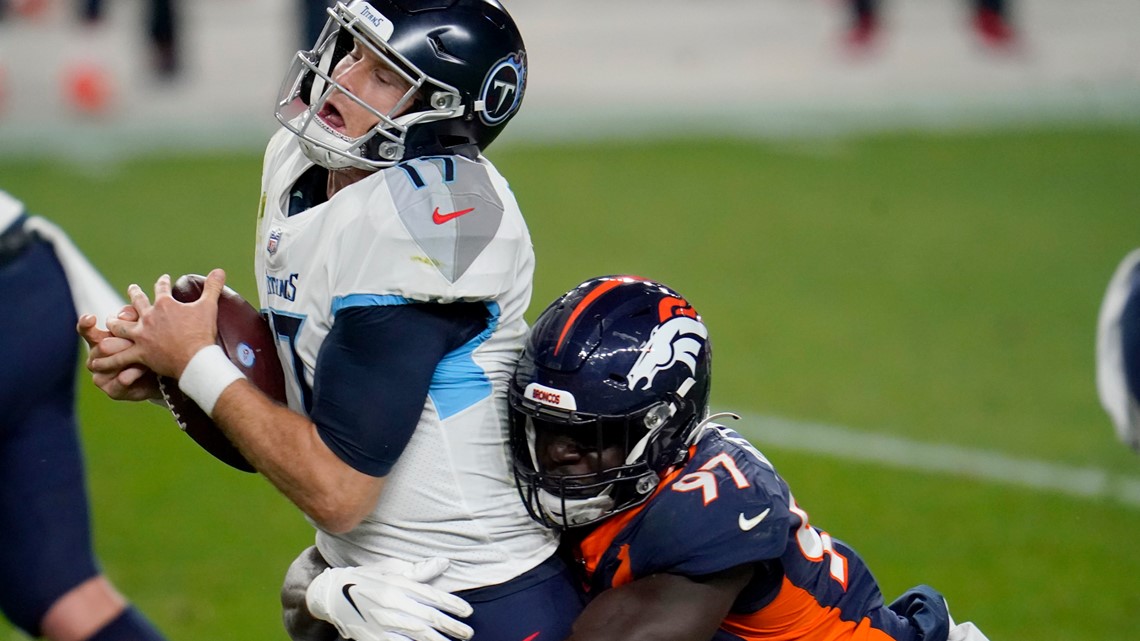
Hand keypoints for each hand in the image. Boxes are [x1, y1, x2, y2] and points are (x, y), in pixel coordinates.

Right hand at [78, 306, 159, 400]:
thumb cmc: (151, 346)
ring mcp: (101, 375)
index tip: (91, 318)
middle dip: (123, 342)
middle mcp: (95, 357)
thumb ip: (132, 317)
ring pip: (110, 362)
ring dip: (130, 356)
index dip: (85, 324)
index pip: (86, 330)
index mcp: (99, 339)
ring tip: (146, 354)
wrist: (164, 373)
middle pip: (103, 345)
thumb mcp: (143, 327)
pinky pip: (122, 379)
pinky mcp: (112, 390)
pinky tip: (143, 368)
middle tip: (138, 341)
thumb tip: (123, 315)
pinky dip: (134, 372)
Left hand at [93, 269, 225, 379]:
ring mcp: (141, 335)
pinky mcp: (139, 353)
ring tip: (109, 322)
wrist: (195, 358)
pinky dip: (106, 360)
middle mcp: (149, 317)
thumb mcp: (209, 306)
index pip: (161, 288)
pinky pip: (118, 357)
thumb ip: (213, 287)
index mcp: (164, 305)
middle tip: (132, 290)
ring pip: (121, 327)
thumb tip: (220, 270)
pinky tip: (94, 363)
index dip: (162, 282)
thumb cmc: (202, 332)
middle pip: (137, 302)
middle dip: (134, 294)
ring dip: (115, 323)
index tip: (164, 279)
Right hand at [306, 558, 473, 640]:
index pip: (431, 596)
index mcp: (398, 585)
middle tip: (468, 633)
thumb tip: (444, 563)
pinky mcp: (373, 637)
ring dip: (436, 640)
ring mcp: (382, 622)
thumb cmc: (366, 578)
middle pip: (428, 618)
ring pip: (416, 634)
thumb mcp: (391, 568)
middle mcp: (392, 603)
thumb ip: (419, 570)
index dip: (452, 604)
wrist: (331, 594)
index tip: (468, 612)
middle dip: (450, 627)